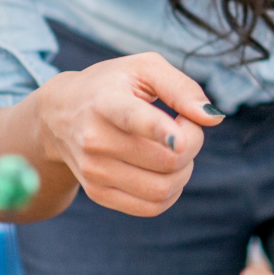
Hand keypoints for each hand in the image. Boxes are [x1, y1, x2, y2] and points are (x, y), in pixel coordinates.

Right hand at [34, 52, 223, 216]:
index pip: (133, 119)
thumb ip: (182, 88)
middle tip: (184, 126)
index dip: (159, 130)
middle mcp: (95, 140)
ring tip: (176, 147)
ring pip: (163, 188)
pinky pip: (152, 207)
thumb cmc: (112, 85)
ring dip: (185, 170)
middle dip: (193, 143)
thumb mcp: (145, 68)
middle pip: (167, 159)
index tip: (179, 140)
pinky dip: (172, 191)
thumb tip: (212, 118)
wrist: (61, 114)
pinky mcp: (98, 193)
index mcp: (106, 102)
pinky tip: (166, 169)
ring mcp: (94, 171)